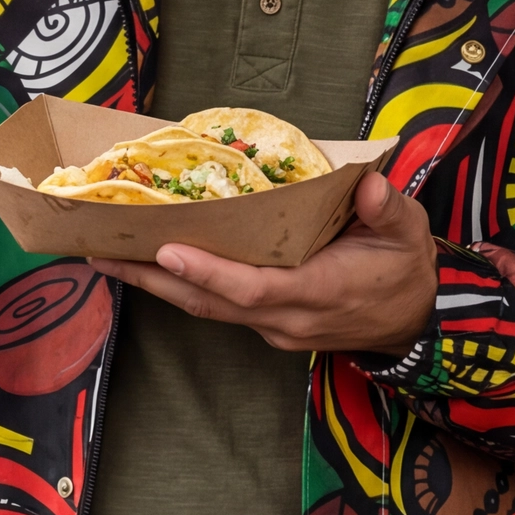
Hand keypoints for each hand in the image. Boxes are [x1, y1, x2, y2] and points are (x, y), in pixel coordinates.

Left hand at [91, 170, 437, 355]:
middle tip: (102, 252)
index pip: (254, 288)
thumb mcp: (408, 234)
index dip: (209, 273)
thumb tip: (369, 187)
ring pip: (206, 307)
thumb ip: (388, 210)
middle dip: (153, 280)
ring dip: (155, 285)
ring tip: (107, 255)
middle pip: (210, 302)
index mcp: (318, 293)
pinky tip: (150, 264)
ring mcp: (272, 327)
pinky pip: (216, 306)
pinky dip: (180, 286)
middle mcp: (285, 318)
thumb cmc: (405, 271)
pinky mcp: (266, 324)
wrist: (412, 322)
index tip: (167, 252)